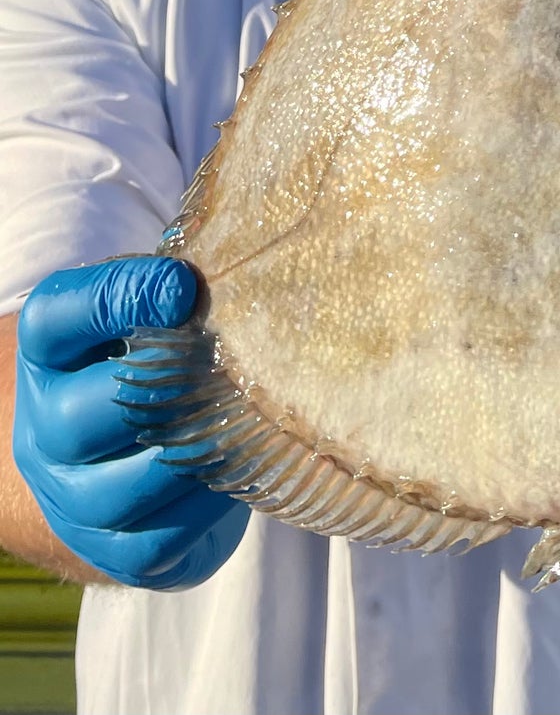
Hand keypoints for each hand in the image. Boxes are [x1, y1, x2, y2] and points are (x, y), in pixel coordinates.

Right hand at [13, 257, 247, 588]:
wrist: (121, 457)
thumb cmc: (152, 360)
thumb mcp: (148, 311)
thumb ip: (174, 291)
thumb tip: (234, 283)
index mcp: (47, 355)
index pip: (53, 319)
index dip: (119, 297)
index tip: (184, 287)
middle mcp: (43, 429)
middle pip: (80, 414)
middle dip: (165, 386)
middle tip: (222, 364)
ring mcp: (71, 498)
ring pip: (128, 483)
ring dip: (196, 448)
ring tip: (241, 416)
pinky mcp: (112, 552)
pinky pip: (163, 537)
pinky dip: (210, 504)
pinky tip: (236, 467)